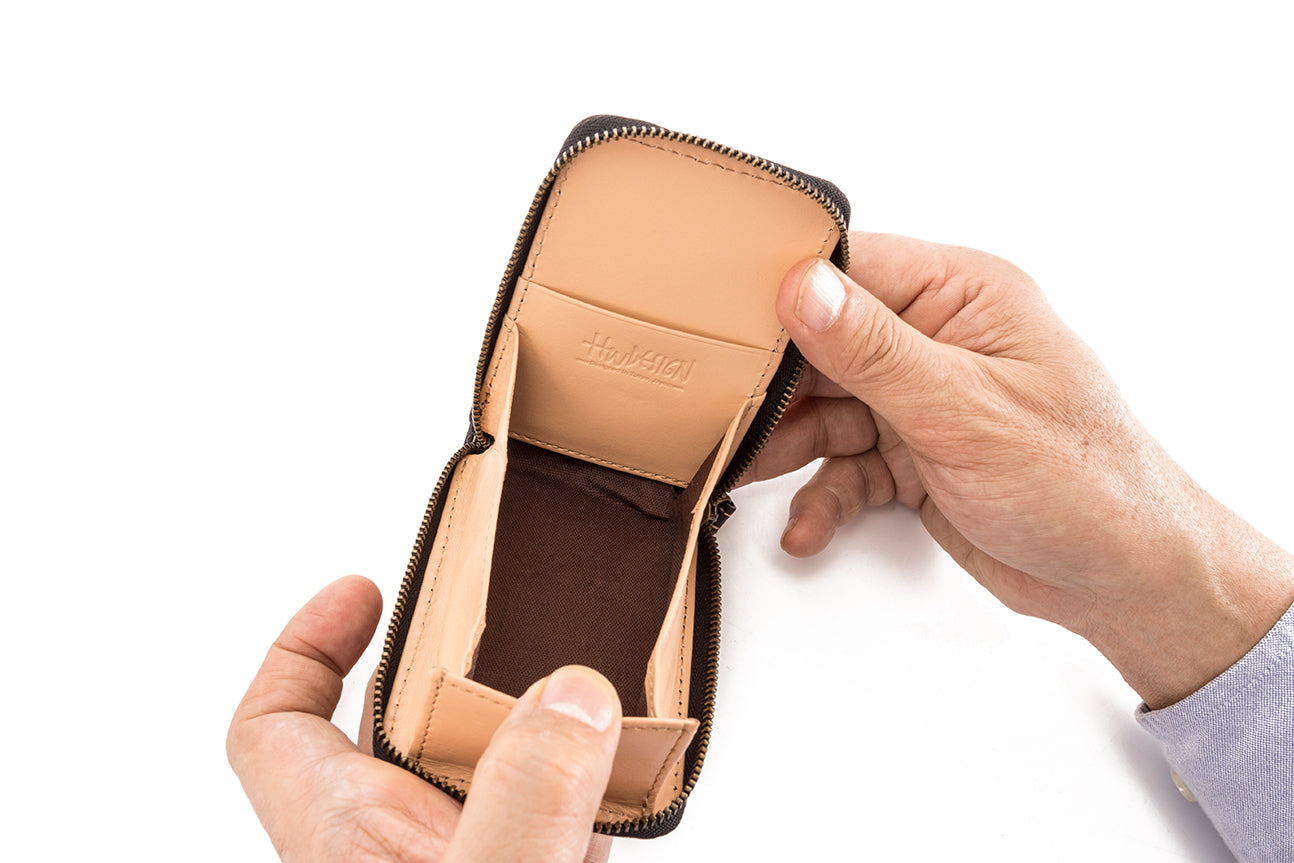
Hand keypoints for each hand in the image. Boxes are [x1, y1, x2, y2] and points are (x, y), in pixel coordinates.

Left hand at [227, 576, 620, 861]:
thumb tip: (569, 695)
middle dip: (459, 660)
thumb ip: (522, 798)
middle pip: (400, 718)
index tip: (362, 592)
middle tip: (518, 616)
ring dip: (535, 717)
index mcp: (350, 833)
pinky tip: (635, 765)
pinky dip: (588, 779)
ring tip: (595, 675)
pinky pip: (549, 809)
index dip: (304, 646)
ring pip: (485, 761)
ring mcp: (469, 854)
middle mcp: (403, 841)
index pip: (275, 726)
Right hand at [746, 232, 1293, 706]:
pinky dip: (822, 494)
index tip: (722, 323)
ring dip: (786, 445)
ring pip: (825, 408)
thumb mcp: (967, 411)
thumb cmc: (1084, 483)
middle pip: (824, 344)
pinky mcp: (914, 454)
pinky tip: (806, 525)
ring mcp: (923, 399)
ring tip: (743, 472)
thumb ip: (876, 351)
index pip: (851, 270)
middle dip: (773, 386)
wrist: (1124, 579)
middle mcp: (938, 339)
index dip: (782, 293)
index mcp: (963, 297)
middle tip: (719, 412)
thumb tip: (802, 288)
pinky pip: (844, 464)